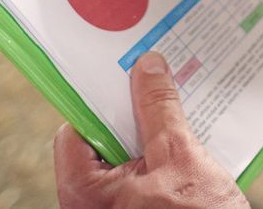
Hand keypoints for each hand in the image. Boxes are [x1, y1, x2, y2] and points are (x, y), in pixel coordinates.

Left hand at [55, 52, 245, 208]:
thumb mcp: (179, 154)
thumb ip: (159, 109)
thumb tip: (147, 67)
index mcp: (84, 194)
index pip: (75, 133)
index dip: (100, 104)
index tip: (124, 79)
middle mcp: (92, 205)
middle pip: (101, 141)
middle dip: (132, 115)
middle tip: (156, 88)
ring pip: (124, 156)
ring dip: (151, 133)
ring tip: (177, 116)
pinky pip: (140, 173)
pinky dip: (159, 155)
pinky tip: (187, 143)